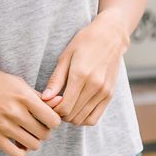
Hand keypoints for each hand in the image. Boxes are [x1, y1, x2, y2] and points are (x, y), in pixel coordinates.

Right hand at [0, 60, 64, 155]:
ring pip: (33, 145)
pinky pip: (17, 154)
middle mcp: (16, 112)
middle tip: (36, 125)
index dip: (53, 120)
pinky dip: (21, 151)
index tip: (47, 118)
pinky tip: (17, 142)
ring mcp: (4, 126)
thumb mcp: (16, 82)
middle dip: (44, 131)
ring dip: (33, 141)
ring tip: (27, 133)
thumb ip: (38, 95)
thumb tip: (59, 102)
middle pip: (45, 134)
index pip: (53, 119)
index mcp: (24, 96)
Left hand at [38, 11, 128, 126]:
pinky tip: (77, 108)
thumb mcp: (65, 56)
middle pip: (72, 116)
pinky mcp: (110, 95)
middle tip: (55, 103)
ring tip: (65, 105)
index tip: (49, 101)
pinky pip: (94, 118)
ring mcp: (104, 92)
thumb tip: (45, 99)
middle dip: (60, 114)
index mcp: (81, 75)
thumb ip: (56, 79)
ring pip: (82, 120)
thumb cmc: (85, 42)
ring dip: (71, 117)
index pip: (64, 107)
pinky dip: (83, 119)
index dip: (53, 109)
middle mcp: (95, 86)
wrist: (111, 35)